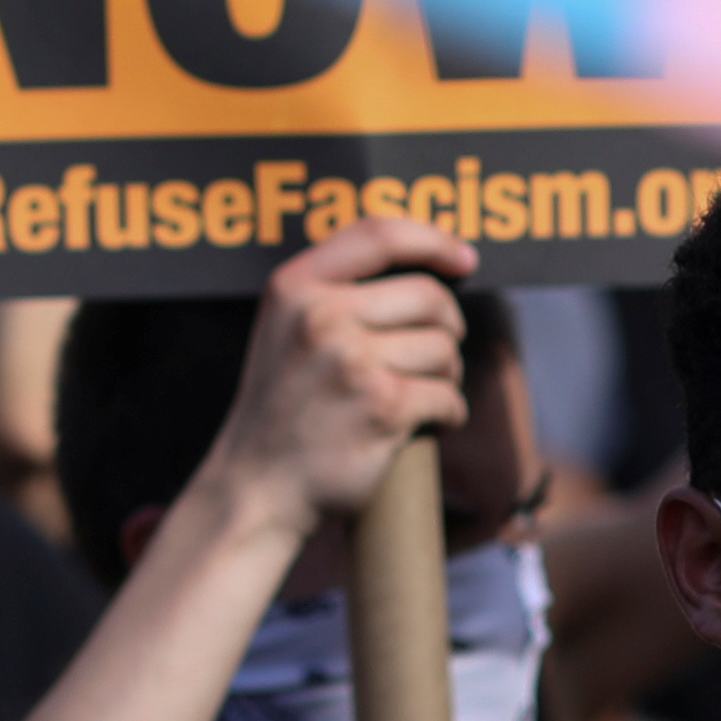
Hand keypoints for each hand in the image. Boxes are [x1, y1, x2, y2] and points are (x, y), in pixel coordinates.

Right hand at [201, 216, 474, 540]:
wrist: (257, 486)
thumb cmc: (282, 406)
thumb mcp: (284, 327)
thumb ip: (334, 289)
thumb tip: (426, 264)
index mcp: (294, 287)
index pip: (378, 234)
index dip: (432, 239)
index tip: (463, 256)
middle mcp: (320, 316)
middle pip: (428, 296)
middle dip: (446, 327)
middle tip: (434, 353)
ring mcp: (351, 362)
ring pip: (444, 348)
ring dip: (446, 375)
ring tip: (417, 393)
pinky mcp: (382, 408)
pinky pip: (448, 396)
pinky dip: (449, 414)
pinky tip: (426, 423)